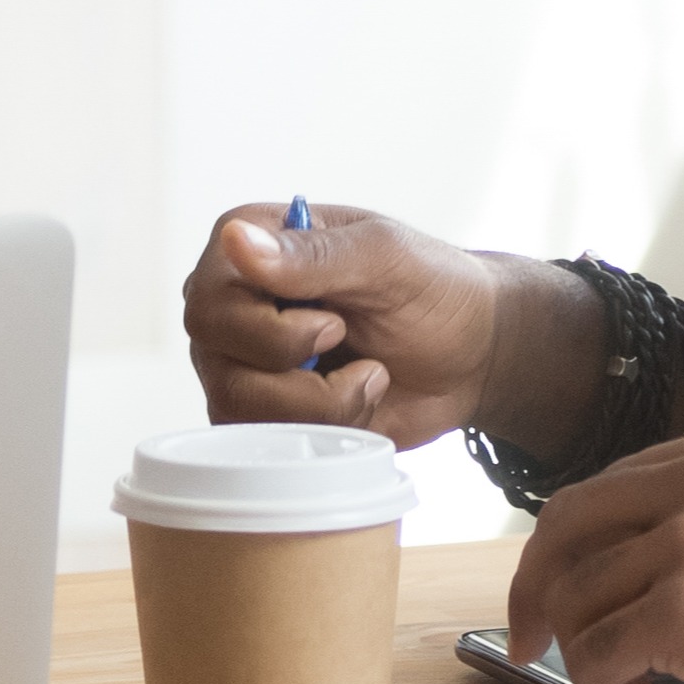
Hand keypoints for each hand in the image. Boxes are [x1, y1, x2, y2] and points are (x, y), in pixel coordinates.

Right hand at [177, 202, 515, 448]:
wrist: (473, 353)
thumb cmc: (432, 288)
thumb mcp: (385, 258)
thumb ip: (312, 254)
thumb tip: (235, 242)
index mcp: (250, 245)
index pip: (209, 298)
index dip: (268, 329)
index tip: (335, 322)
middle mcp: (234, 303)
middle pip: (214, 358)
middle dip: (298, 373)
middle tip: (351, 345)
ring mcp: (244, 361)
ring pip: (235, 407)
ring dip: (320, 406)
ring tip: (368, 377)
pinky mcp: (265, 410)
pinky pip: (260, 441)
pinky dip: (323, 430)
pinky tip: (359, 401)